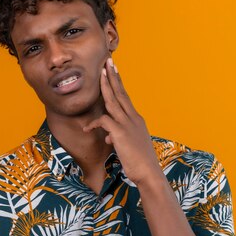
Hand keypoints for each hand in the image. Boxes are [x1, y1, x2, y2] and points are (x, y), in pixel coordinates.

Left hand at [83, 58, 163, 185]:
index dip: (119, 83)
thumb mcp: (128, 147)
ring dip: (106, 85)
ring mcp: (127, 124)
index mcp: (136, 120)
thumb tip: (108, 137)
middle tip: (108, 62)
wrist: (148, 173)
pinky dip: (94, 124)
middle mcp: (133, 118)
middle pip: (121, 93)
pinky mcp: (120, 133)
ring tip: (100, 72)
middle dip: (113, 76)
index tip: (114, 71)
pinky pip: (103, 121)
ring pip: (114, 100)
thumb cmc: (140, 163)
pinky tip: (86, 130)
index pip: (125, 97)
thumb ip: (118, 138)